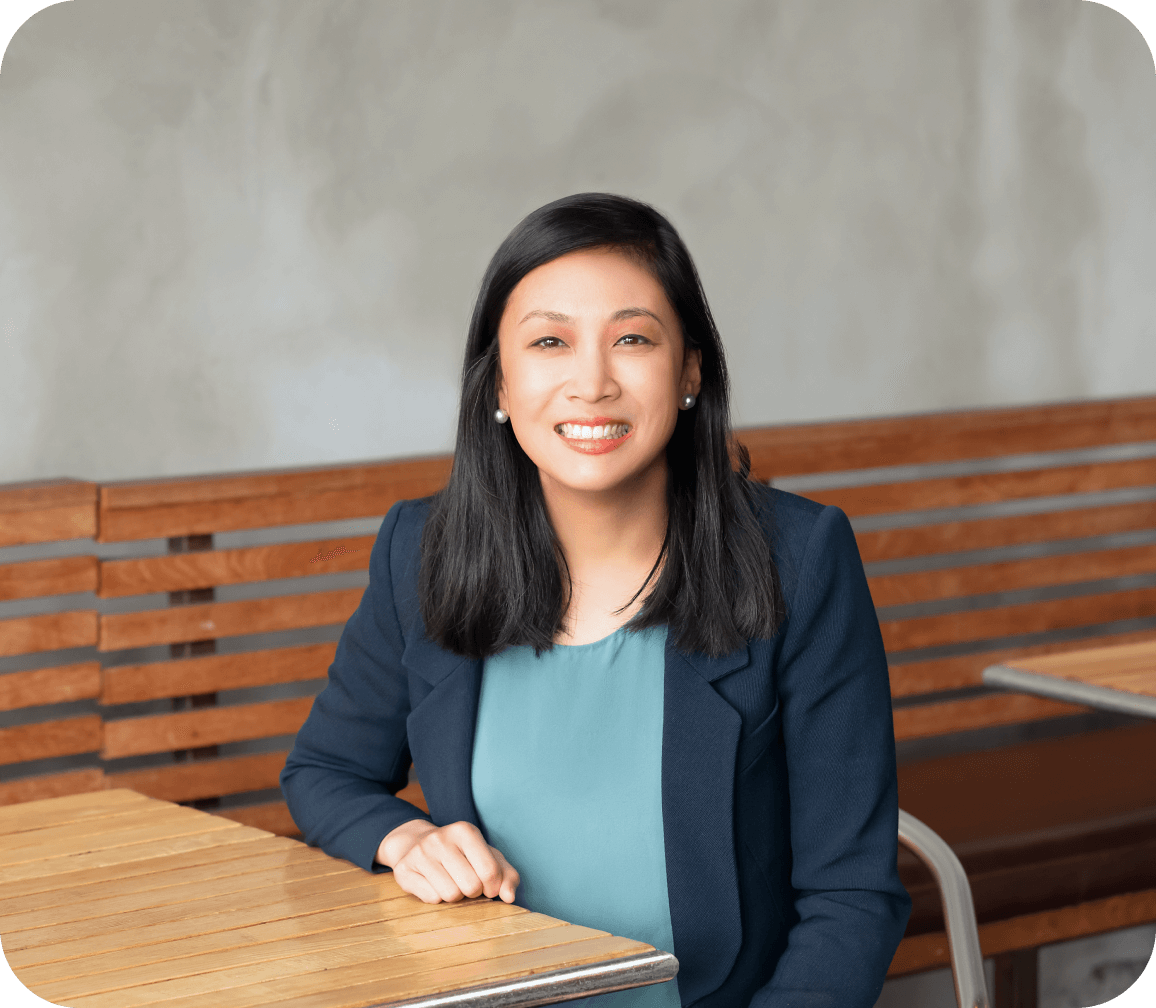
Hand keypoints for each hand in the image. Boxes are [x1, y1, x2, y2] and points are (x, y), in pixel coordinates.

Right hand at [377, 819, 520, 903]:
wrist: (416, 844)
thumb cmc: (461, 855)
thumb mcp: (488, 857)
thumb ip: (507, 875)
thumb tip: (509, 897)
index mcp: (465, 831)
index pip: (490, 871)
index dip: (493, 887)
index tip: (488, 886)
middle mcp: (441, 838)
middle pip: (471, 886)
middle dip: (473, 892)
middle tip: (467, 884)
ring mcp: (420, 853)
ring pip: (450, 894)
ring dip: (455, 896)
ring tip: (451, 882)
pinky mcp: (404, 869)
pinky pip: (431, 898)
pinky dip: (437, 898)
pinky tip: (433, 884)